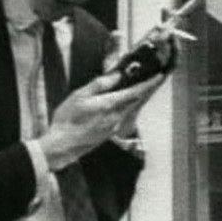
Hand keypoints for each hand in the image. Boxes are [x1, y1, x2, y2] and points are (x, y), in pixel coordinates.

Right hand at [38, 70, 165, 169]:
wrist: (62, 145)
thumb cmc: (67, 119)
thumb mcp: (79, 95)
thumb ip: (100, 84)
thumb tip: (117, 75)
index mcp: (109, 105)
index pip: (135, 92)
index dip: (149, 83)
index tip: (159, 76)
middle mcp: (116, 117)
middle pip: (136, 101)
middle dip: (145, 90)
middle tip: (152, 79)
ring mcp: (114, 127)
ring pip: (130, 109)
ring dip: (136, 98)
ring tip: (136, 88)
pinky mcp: (109, 133)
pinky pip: (123, 117)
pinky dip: (126, 107)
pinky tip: (120, 104)